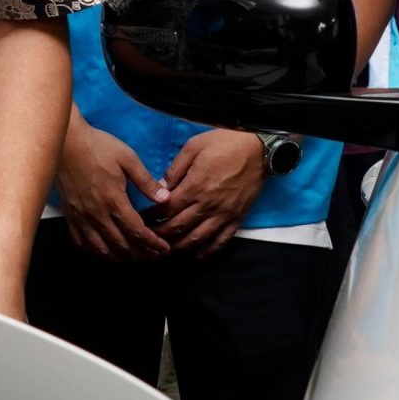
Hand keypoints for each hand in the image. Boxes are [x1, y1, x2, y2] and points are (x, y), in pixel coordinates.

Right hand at [55, 111, 169, 260]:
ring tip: (135, 256)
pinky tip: (107, 251)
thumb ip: (146, 181)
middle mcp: (96, 214)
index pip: (136, 231)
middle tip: (155, 255)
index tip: (164, 248)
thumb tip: (166, 198)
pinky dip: (98, 252)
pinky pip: (83, 243)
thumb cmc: (98, 147)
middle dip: (142, 254)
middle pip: (122, 245)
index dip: (152, 243)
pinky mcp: (71, 217)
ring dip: (121, 257)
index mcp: (113, 200)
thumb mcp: (128, 158)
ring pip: (103, 249)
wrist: (66, 142)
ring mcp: (81, 218)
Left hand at [155, 130, 265, 256]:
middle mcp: (208, 204)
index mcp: (195, 186)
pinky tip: (197, 256)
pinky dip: (209, 251)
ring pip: (198, 238)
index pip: (167, 209)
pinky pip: (222, 240)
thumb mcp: (194, 147)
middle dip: (160, 235)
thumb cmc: (224, 143)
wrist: (258, 147)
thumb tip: (160, 186)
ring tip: (166, 251)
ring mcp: (224, 213)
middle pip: (179, 227)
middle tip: (147, 239)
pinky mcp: (237, 218)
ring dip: (180, 247)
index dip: (151, 217)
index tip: (140, 220)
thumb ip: (175, 169)